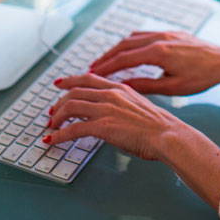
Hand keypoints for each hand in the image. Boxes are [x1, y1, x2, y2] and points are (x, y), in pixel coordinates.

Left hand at [44, 73, 192, 160]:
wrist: (168, 135)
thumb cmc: (159, 127)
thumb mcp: (139, 107)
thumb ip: (123, 106)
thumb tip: (112, 115)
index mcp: (120, 88)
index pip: (89, 78)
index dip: (70, 80)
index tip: (60, 84)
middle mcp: (111, 94)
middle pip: (74, 91)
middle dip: (59, 102)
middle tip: (52, 112)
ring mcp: (106, 109)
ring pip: (70, 106)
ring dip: (57, 118)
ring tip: (51, 127)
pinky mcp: (103, 126)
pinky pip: (73, 129)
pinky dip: (59, 135)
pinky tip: (53, 141)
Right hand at [87, 31, 219, 95]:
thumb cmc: (203, 77)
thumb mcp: (173, 88)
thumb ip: (145, 86)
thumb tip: (123, 87)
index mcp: (159, 52)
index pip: (124, 58)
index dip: (105, 67)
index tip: (91, 74)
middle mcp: (159, 38)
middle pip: (124, 45)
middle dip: (106, 57)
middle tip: (91, 69)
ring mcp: (165, 33)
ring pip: (133, 37)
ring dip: (116, 49)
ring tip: (105, 61)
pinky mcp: (170, 32)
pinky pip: (144, 34)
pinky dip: (130, 42)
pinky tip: (126, 50)